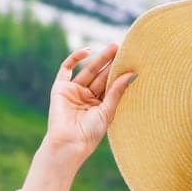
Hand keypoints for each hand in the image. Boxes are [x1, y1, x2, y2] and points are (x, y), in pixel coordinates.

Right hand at [44, 42, 135, 160]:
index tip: (131, 60)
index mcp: (99, 104)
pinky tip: (87, 51)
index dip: (119, 72)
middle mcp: (87, 96)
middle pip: (101, 75)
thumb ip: (116, 91)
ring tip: (113, 47)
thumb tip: (131, 74)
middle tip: (122, 48)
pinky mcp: (60, 88)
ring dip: (99, 58)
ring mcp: (73, 91)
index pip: (110, 84)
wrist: (69, 143)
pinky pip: (66, 69)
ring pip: (88, 70)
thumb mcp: (107, 111)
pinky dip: (75, 58)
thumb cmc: (90, 133)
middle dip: (111, 62)